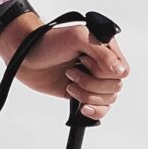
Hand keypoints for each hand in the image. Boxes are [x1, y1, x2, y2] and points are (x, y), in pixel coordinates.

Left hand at [4, 16, 130, 120]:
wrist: (25, 58)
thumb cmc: (48, 42)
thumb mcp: (77, 38)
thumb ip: (102, 53)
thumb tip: (120, 70)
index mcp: (105, 49)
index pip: (122, 70)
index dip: (104, 71)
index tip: (84, 62)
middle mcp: (102, 66)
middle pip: (115, 87)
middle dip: (91, 83)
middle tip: (71, 71)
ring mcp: (93, 81)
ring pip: (108, 100)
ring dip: (87, 95)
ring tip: (69, 83)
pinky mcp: (83, 95)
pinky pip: (100, 110)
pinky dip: (93, 110)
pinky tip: (81, 106)